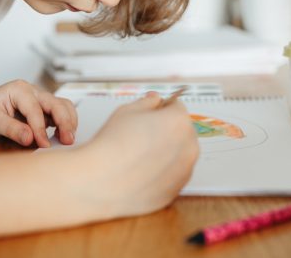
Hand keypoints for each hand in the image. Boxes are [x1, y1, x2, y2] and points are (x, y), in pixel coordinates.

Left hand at [0, 80, 76, 147]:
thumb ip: (10, 128)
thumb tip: (29, 138)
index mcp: (19, 89)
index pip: (36, 109)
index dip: (41, 128)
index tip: (43, 144)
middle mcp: (33, 92)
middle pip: (57, 104)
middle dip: (64, 122)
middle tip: (67, 141)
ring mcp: (39, 101)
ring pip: (63, 107)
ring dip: (69, 122)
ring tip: (68, 139)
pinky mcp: (43, 111)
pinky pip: (61, 114)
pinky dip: (66, 124)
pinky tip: (63, 137)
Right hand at [83, 92, 198, 215]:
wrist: (101, 182)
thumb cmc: (112, 146)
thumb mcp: (127, 111)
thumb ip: (147, 102)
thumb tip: (154, 100)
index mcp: (179, 122)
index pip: (177, 107)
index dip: (161, 108)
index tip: (152, 114)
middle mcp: (189, 147)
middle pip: (182, 131)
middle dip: (166, 131)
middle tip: (142, 136)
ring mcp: (185, 171)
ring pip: (179, 155)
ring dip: (166, 152)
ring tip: (139, 155)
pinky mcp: (176, 190)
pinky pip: (173, 175)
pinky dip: (162, 172)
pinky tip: (141, 171)